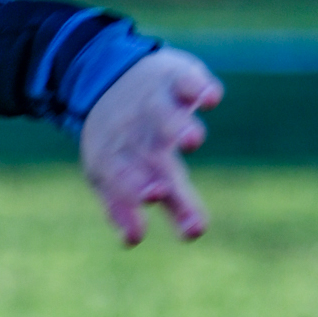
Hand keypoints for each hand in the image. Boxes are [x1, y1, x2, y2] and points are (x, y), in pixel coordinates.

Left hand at [80, 46, 222, 244]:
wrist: (107, 75)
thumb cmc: (116, 138)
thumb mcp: (107, 172)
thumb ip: (121, 206)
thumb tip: (132, 240)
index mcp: (112, 157)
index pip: (120, 178)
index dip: (131, 189)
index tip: (151, 202)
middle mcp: (132, 131)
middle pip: (148, 157)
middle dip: (159, 176)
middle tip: (163, 194)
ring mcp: (153, 103)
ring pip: (164, 116)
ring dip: (177, 127)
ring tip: (192, 142)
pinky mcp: (176, 78)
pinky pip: (187, 81)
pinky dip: (198, 87)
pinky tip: (210, 98)